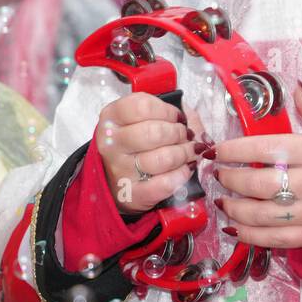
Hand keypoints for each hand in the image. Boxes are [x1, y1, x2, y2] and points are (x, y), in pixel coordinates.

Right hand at [95, 92, 197, 213]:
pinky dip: (182, 175)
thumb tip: (190, 118)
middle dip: (178, 133)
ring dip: (184, 153)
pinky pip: (166, 183)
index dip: (167, 111)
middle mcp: (111, 144)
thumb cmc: (137, 144)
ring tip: (188, 151)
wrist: (120, 180)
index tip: (177, 117)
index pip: (141, 106)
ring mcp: (120, 170)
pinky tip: (184, 169)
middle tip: (185, 135)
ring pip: (163, 158)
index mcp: (111, 118)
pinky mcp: (132, 194)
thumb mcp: (146, 119)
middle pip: (153, 132)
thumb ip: (170, 111)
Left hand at [212, 84, 301, 248]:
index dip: (234, 150)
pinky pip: (274, 239)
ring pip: (260, 214)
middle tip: (218, 174)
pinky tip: (235, 228)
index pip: (264, 148)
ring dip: (234, 208)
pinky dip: (249, 235)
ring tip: (222, 200)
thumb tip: (295, 90)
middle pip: (257, 184)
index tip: (217, 150)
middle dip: (231, 179)